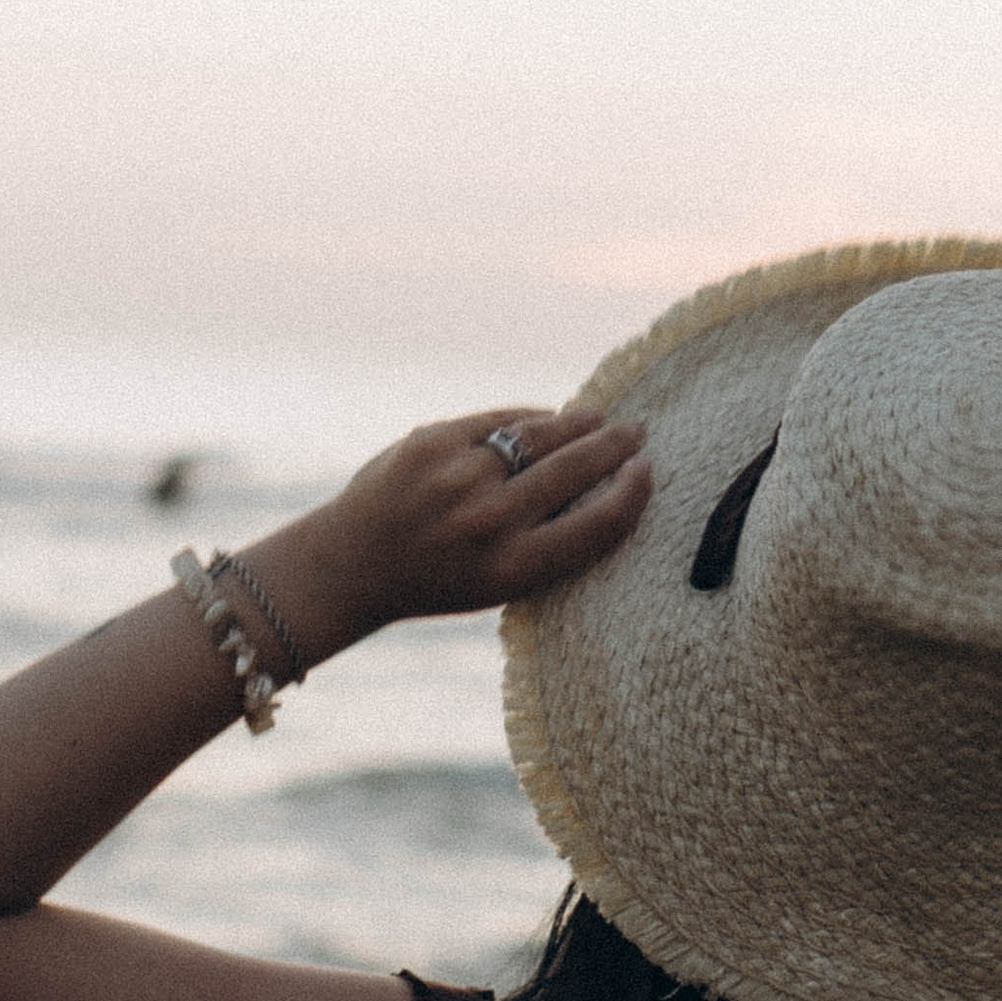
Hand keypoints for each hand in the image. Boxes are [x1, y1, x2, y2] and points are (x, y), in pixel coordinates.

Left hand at [259, 404, 650, 656]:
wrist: (354, 564)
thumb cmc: (438, 578)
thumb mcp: (498, 583)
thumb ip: (547, 541)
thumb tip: (603, 481)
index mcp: (512, 569)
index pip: (596, 524)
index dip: (631, 494)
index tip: (647, 474)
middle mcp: (489, 522)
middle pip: (575, 470)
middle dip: (614, 446)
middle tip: (637, 433)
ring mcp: (459, 476)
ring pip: (540, 434)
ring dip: (578, 424)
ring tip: (599, 418)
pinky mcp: (433, 440)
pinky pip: (498, 421)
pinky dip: (528, 420)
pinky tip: (547, 420)